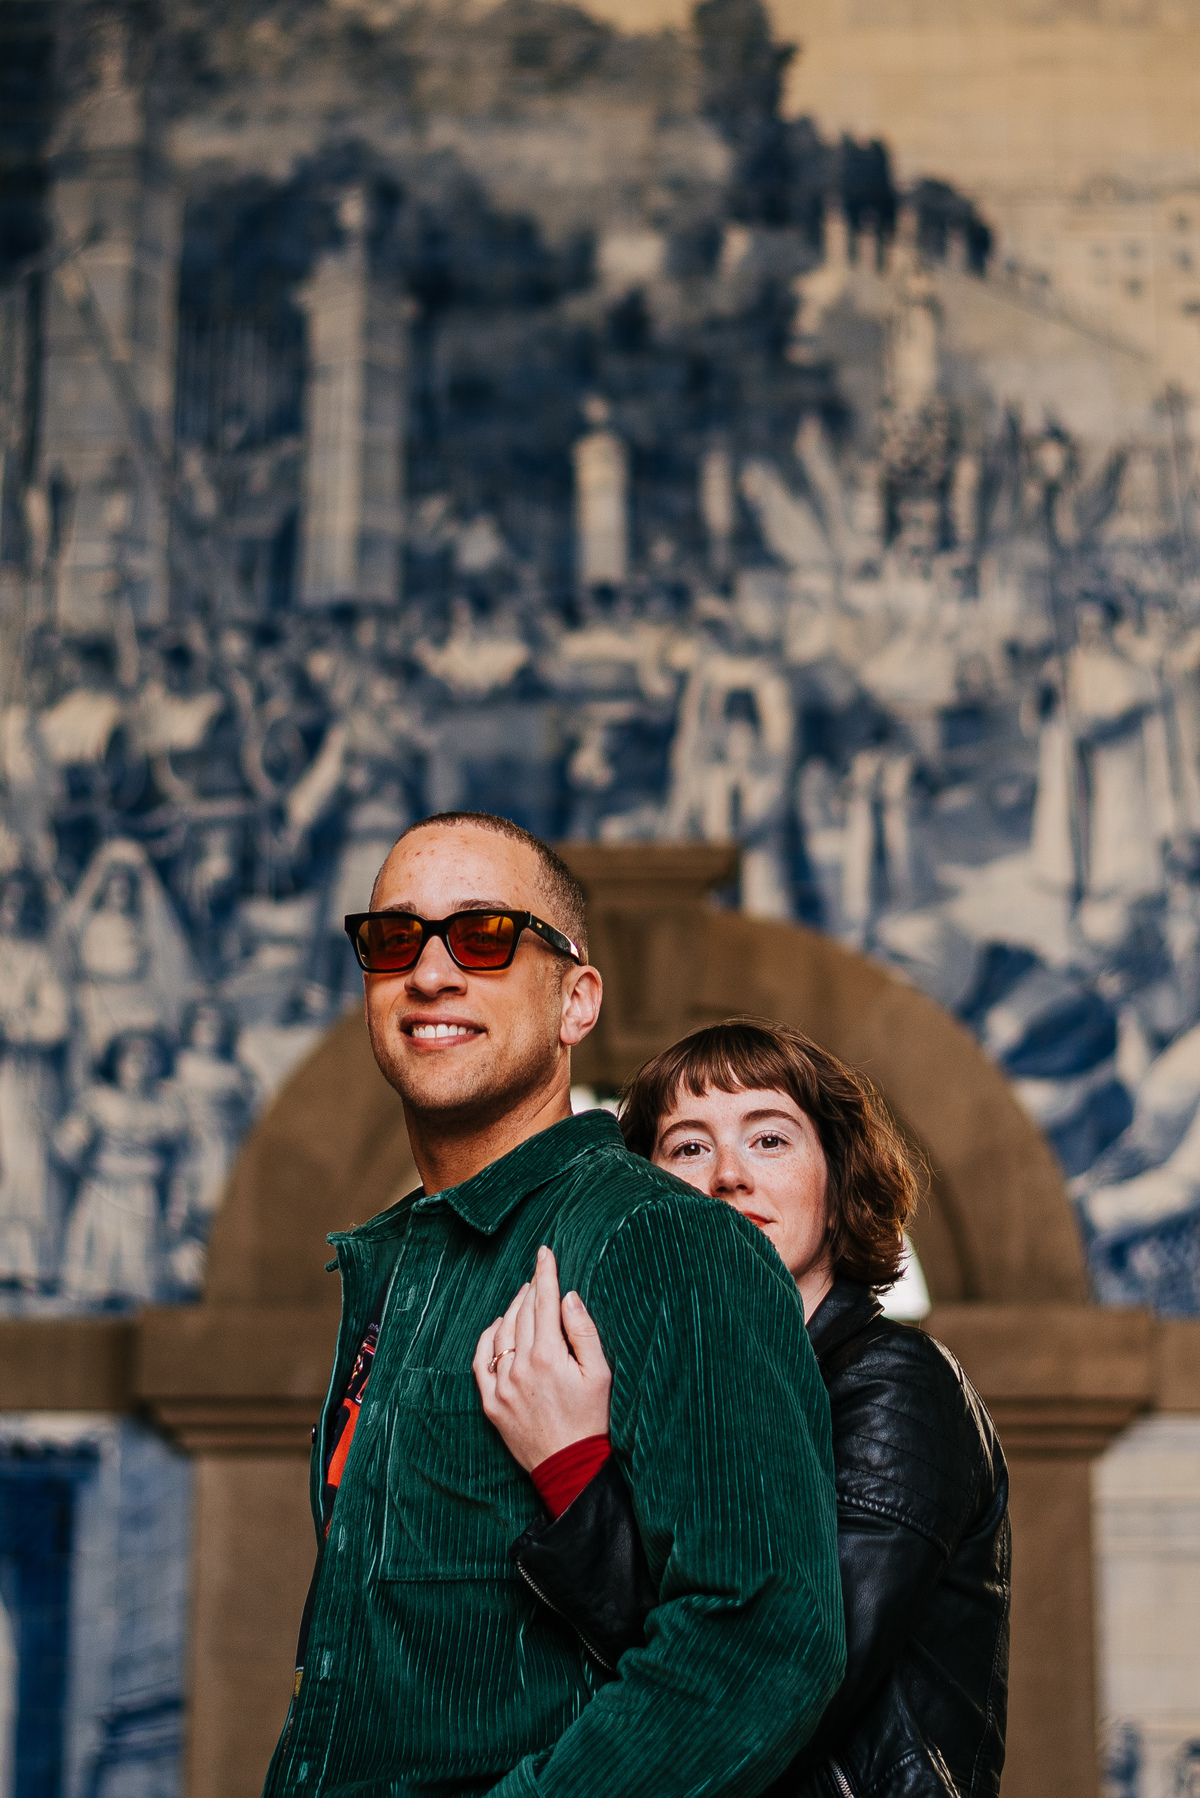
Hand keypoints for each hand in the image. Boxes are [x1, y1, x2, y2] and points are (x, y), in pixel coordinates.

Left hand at [473, 1245, 612, 1471]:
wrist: (570, 1467)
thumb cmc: (591, 1420)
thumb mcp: (600, 1374)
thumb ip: (583, 1331)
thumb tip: (568, 1297)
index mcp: (549, 1355)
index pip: (545, 1302)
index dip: (545, 1273)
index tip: (544, 1252)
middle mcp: (520, 1366)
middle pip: (522, 1313)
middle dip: (531, 1289)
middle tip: (538, 1275)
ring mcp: (502, 1385)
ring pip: (501, 1333)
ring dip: (511, 1310)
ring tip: (522, 1297)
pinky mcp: (492, 1403)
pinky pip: (481, 1362)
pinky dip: (487, 1338)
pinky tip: (496, 1327)